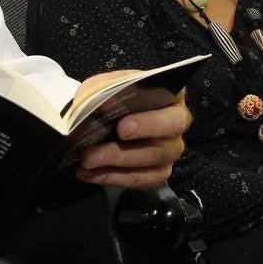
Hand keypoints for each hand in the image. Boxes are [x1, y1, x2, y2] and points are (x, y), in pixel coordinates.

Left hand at [75, 83, 189, 189]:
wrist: (111, 109)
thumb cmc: (115, 93)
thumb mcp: (108, 83)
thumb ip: (103, 90)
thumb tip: (95, 108)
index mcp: (173, 97)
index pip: (171, 113)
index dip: (148, 123)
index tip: (121, 128)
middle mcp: (177, 124)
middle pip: (158, 147)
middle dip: (122, 151)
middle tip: (91, 153)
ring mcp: (170, 151)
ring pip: (147, 166)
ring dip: (112, 165)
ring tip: (85, 162)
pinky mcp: (157, 172)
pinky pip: (137, 180)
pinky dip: (109, 177)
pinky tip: (87, 173)